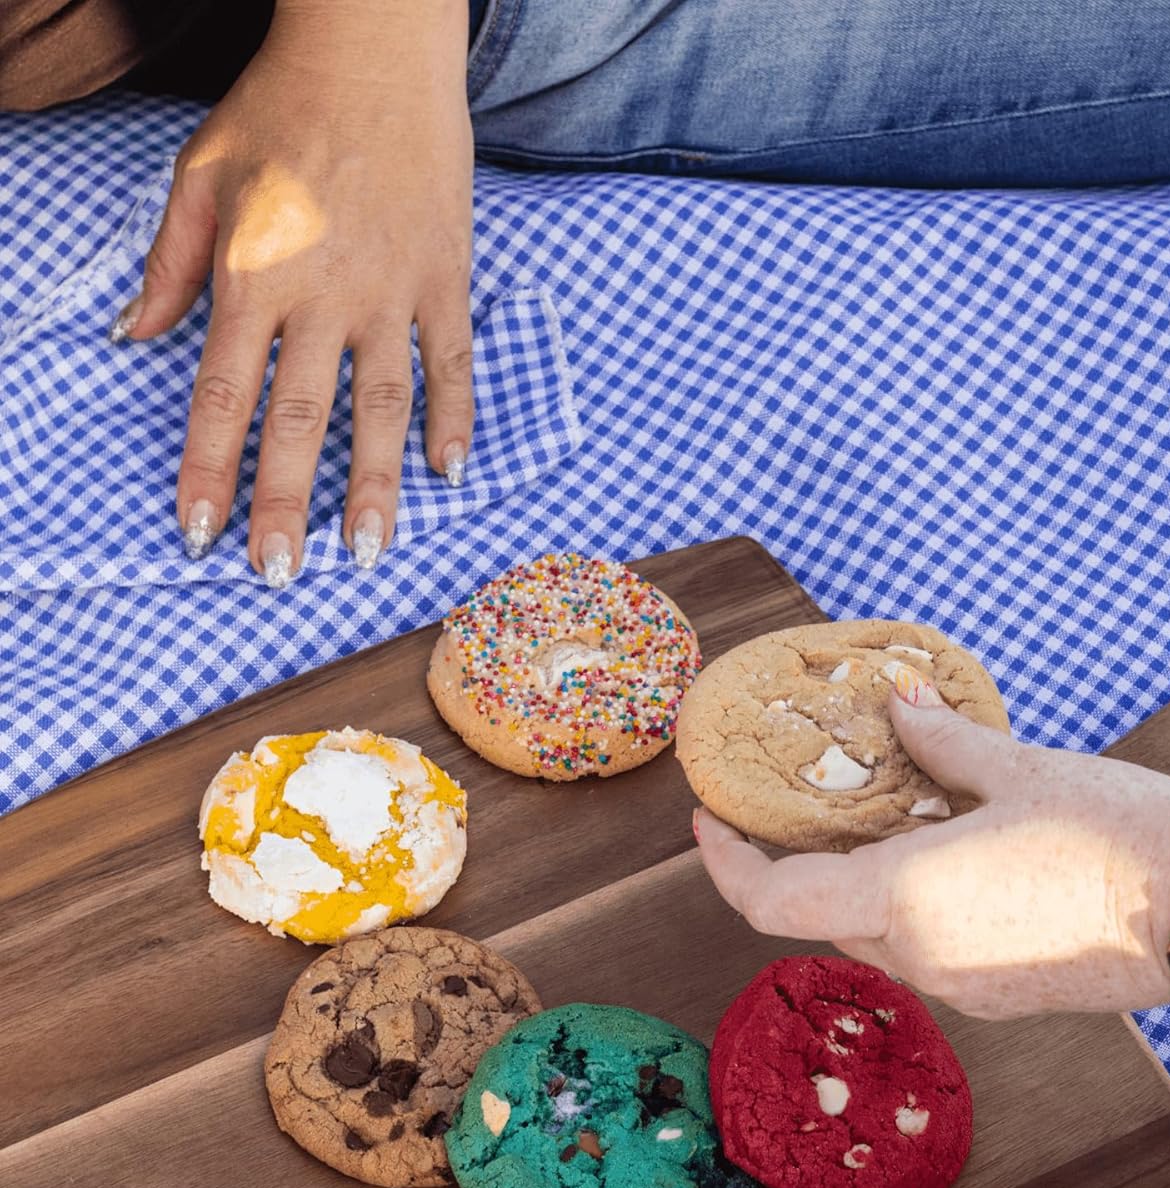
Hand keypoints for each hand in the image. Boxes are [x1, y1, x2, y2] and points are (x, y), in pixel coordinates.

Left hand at [113, 0, 474, 581]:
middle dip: (285, 504)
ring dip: (373, 487)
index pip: (224, 394)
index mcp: (253, 275)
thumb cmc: (279, 109)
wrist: (374, 49)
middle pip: (300, 422)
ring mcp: (392, 293)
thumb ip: (170, 262)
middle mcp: (323, 297)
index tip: (201, 532)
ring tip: (368, 552)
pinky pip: (452, 363)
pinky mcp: (446, 279)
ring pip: (382, 409)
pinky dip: (454, 419)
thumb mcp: (198, 174)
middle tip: (279, 574)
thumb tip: (136, 335)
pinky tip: (449, 471)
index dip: (210, 469)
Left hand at [695, 677, 1169, 1019]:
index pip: (769, 901)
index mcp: (905, 898)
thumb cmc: (1124, 834)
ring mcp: (962, 990)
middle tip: (822, 799)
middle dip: (805, 861)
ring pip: (877, 934)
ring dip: (867, 882)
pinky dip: (917, 907)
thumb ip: (943, 742)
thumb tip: (898, 701)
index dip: (723, 864)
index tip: (708, 821)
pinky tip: (958, 854)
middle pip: (822, 915)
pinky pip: (930, 952)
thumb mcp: (1022, 769)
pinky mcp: (1003, 1002)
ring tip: (902, 814)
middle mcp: (920, 958)